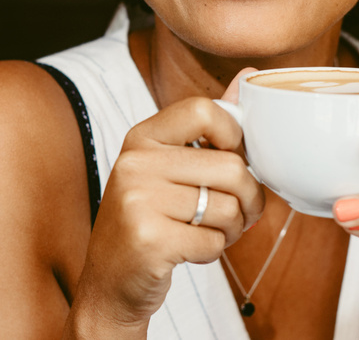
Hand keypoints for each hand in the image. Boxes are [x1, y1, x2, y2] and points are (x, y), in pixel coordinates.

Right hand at [67, 71, 265, 335]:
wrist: (110, 284)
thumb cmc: (150, 220)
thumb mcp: (170, 165)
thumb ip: (209, 124)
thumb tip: (248, 74)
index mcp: (142, 137)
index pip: (205, 110)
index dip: (234, 137)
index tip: (230, 160)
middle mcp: (135, 163)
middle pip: (231, 168)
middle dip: (248, 199)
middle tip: (235, 213)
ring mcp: (138, 201)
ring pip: (227, 208)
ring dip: (231, 229)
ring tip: (207, 232)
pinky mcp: (148, 240)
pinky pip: (213, 241)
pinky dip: (213, 252)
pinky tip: (189, 251)